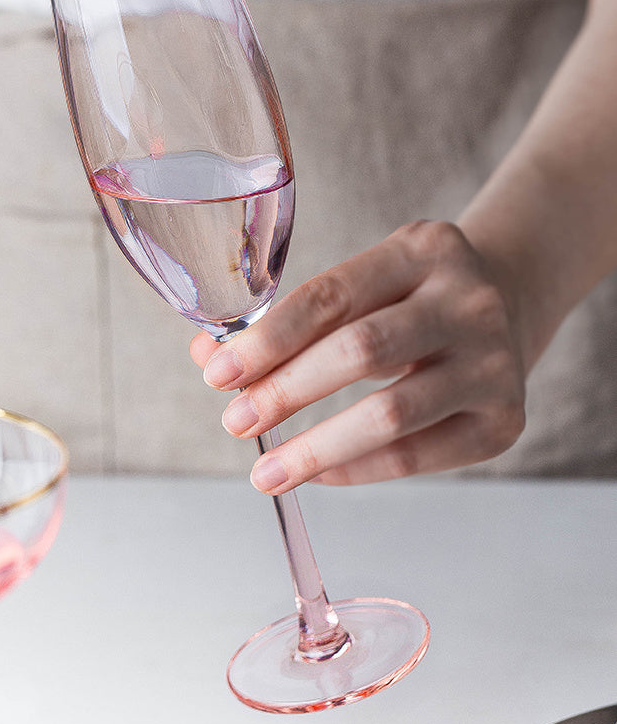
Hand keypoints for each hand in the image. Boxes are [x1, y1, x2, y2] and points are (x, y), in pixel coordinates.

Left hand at [190, 220, 525, 492]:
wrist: (511, 305)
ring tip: (267, 472)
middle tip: (236, 422)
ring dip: (318, 447)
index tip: (218, 374)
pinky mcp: (505, 420)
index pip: (333, 295)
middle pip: (361, 351)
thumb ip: (292, 319)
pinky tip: (319, 473)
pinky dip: (358, 470)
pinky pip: (417, 456)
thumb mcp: (364, 284)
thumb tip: (211, 360)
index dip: (270, 339)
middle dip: (286, 391)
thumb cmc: (413, 298)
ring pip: (392, 414)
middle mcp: (467, 301)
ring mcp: (494, 362)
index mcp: (423, 250)